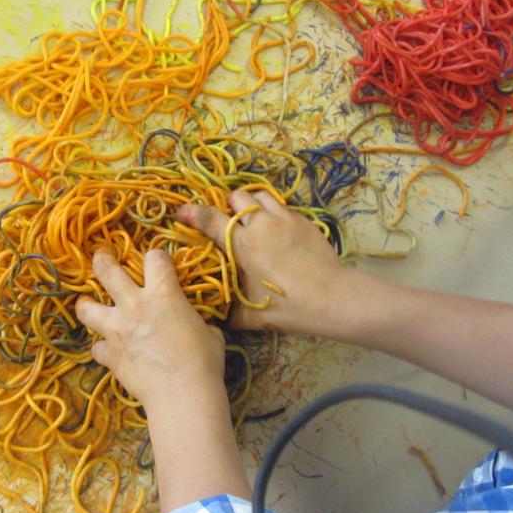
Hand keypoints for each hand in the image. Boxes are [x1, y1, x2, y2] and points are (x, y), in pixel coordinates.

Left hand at [75, 248, 226, 409]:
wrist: (182, 394)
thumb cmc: (203, 362)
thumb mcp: (210, 334)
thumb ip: (199, 323)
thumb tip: (201, 327)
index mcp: (163, 294)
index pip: (155, 258)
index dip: (157, 256)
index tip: (159, 261)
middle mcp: (135, 305)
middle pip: (107, 271)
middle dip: (103, 260)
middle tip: (102, 256)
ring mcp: (117, 330)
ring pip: (87, 308)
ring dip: (86, 304)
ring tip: (88, 303)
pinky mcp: (109, 355)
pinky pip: (96, 347)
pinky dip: (102, 347)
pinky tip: (108, 350)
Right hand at [177, 189, 344, 333]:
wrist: (330, 296)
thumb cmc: (287, 306)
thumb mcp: (251, 316)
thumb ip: (232, 314)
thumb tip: (221, 317)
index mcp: (242, 244)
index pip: (210, 219)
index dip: (192, 213)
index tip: (182, 212)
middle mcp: (260, 224)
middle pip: (236, 197)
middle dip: (227, 204)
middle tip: (228, 220)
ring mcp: (284, 219)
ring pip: (260, 195)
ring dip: (251, 202)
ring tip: (252, 217)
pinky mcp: (304, 220)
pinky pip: (282, 206)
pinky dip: (273, 212)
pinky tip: (276, 229)